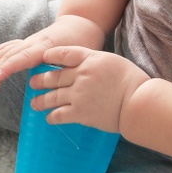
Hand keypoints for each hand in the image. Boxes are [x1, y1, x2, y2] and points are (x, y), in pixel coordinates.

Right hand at [0, 15, 103, 97]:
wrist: (82, 21)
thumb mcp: (79, 55)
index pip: (20, 58)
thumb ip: (67, 68)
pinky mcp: (28, 42)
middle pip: (6, 57)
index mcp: (44, 47)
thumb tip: (57, 85)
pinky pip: (7, 47)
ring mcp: (28, 42)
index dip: (7, 68)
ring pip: (3, 52)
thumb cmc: (84, 41)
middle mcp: (32, 43)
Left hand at [26, 46, 150, 134]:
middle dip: (40, 80)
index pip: (63, 54)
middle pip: (53, 77)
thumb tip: (81, 65)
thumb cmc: (131, 81)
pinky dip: (52, 117)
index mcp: (89, 59)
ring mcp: (78, 95)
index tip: (43, 58)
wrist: (138, 102)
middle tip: (33, 83)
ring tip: (34, 103)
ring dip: (41, 101)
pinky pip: (59, 114)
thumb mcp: (111, 61)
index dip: (50, 56)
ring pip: (52, 97)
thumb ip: (93, 61)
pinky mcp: (80, 113)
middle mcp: (80, 75)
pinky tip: (48, 118)